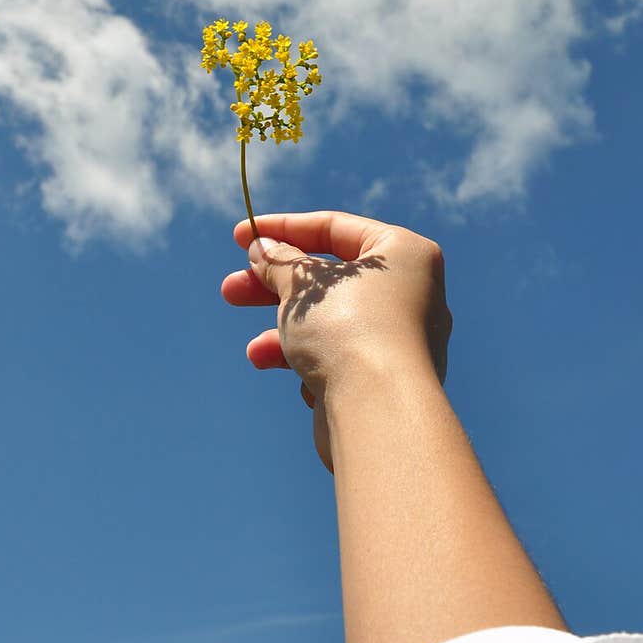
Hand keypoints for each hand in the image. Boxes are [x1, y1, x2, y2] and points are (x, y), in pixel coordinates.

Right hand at [221, 211, 451, 469]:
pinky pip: (342, 358)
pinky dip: (314, 365)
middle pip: (329, 279)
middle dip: (274, 287)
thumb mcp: (301, 286)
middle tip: (232, 290)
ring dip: (286, 333)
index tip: (242, 237)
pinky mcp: (388, 378)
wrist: (380, 413)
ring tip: (254, 352)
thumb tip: (261, 249)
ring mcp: (402, 339)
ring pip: (331, 323)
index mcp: (404, 253)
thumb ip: (278, 261)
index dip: (283, 229)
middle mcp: (411, 292)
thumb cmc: (347, 331)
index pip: (335, 229)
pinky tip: (300, 381)